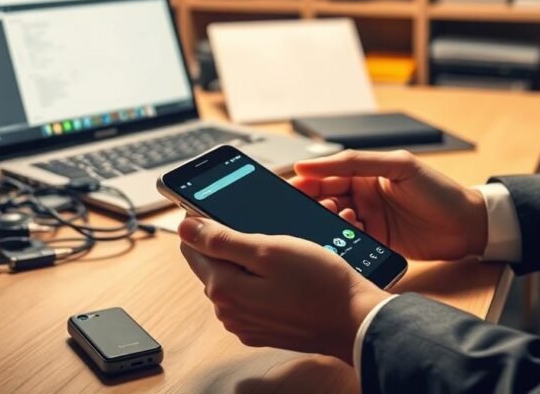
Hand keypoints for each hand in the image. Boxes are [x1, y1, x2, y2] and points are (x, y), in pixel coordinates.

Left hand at [178, 217, 390, 363]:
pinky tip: (290, 276)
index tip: (231, 210)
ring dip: (252, 263)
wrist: (355, 321)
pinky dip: (265, 282)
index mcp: (223, 289)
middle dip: (236, 243)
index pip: (192, 246)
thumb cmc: (321, 283)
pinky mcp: (263, 329)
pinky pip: (252, 297)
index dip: (208, 223)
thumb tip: (185, 226)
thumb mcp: (270, 250)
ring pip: (235, 279)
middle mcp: (228, 312)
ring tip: (287, 253)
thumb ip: (223, 240)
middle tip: (273, 231)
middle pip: (214, 264)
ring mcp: (245, 324)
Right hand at [291, 150, 487, 261]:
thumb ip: (356, 162)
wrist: (469, 227)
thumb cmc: (440, 191)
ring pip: (332, 223)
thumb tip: (310, 164)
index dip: (304, 181)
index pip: (324, 175)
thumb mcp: (398, 166)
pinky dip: (343, 243)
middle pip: (323, 200)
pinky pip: (348, 244)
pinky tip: (350, 240)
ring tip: (345, 222)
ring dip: (329, 225)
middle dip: (313, 206)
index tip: (288, 189)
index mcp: (364, 172)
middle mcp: (361, 195)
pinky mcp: (375, 243)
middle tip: (315, 211)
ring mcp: (367, 221)